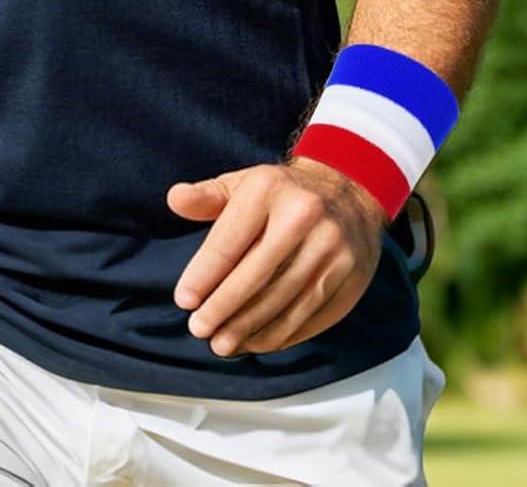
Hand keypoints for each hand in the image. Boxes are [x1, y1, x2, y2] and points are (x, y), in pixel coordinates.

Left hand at [166, 158, 385, 356]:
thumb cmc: (281, 193)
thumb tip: (175, 199)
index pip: (229, 242)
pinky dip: (281, 334)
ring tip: (223, 344)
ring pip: (284, 300)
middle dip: (223, 308)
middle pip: (256, 276)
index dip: (204, 275)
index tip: (184, 300)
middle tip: (199, 330)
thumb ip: (207, 196)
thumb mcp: (243, 183)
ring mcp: (333, 249)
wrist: (349, 190)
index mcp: (269, 189)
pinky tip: (257, 342)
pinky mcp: (352, 277)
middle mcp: (304, 217)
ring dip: (250, 328)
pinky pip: (311, 314)